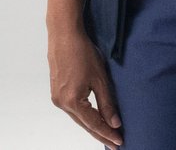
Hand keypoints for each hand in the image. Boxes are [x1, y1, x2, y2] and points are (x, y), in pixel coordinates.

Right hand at [49, 28, 123, 147]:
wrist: (64, 36)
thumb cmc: (82, 52)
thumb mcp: (100, 79)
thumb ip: (107, 103)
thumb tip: (114, 123)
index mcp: (72, 101)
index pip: (94, 124)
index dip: (108, 134)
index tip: (119, 142)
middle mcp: (61, 103)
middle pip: (84, 124)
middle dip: (101, 134)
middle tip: (115, 144)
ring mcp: (57, 98)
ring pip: (78, 118)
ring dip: (92, 126)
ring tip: (107, 134)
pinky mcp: (56, 92)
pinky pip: (73, 110)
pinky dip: (84, 116)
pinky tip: (93, 119)